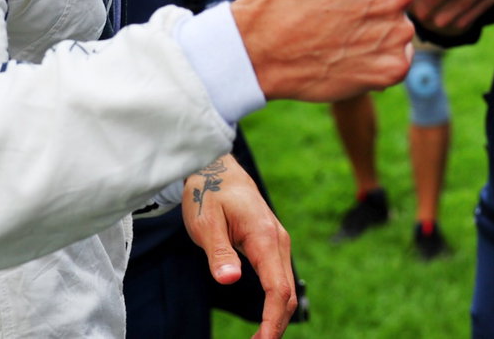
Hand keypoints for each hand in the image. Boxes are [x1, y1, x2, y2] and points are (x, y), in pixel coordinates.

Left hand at [182, 154, 295, 338]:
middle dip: (276, 325)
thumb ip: (219, 252)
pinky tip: (263, 317)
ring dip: (276, 316)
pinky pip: (279, 279)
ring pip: (286, 287)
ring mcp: (278, 243)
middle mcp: (278, 241)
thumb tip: (229, 281)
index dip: (272, 319)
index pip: (277, 287)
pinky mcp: (272, 245)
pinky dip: (275, 303)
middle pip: (287, 293)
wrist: (218, 169)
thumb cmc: (209, 194)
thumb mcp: (206, 222)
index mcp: (264, 236)